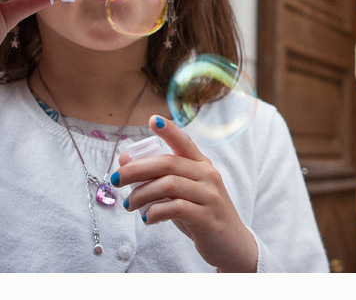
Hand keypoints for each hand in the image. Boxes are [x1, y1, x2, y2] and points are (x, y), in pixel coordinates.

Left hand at [116, 115, 257, 271]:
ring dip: (141, 194)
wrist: (231, 242)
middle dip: (137, 169)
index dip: (169, 131)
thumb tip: (125, 161)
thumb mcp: (182, 193)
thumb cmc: (201, 213)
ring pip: (168, 185)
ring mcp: (209, 195)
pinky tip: (147, 218)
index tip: (153, 120)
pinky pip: (175, 208)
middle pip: (168, 163)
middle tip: (116, 180)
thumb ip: (159, 177)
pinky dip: (154, 212)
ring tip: (130, 205)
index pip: (185, 142)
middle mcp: (208, 175)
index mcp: (202, 165)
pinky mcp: (206, 217)